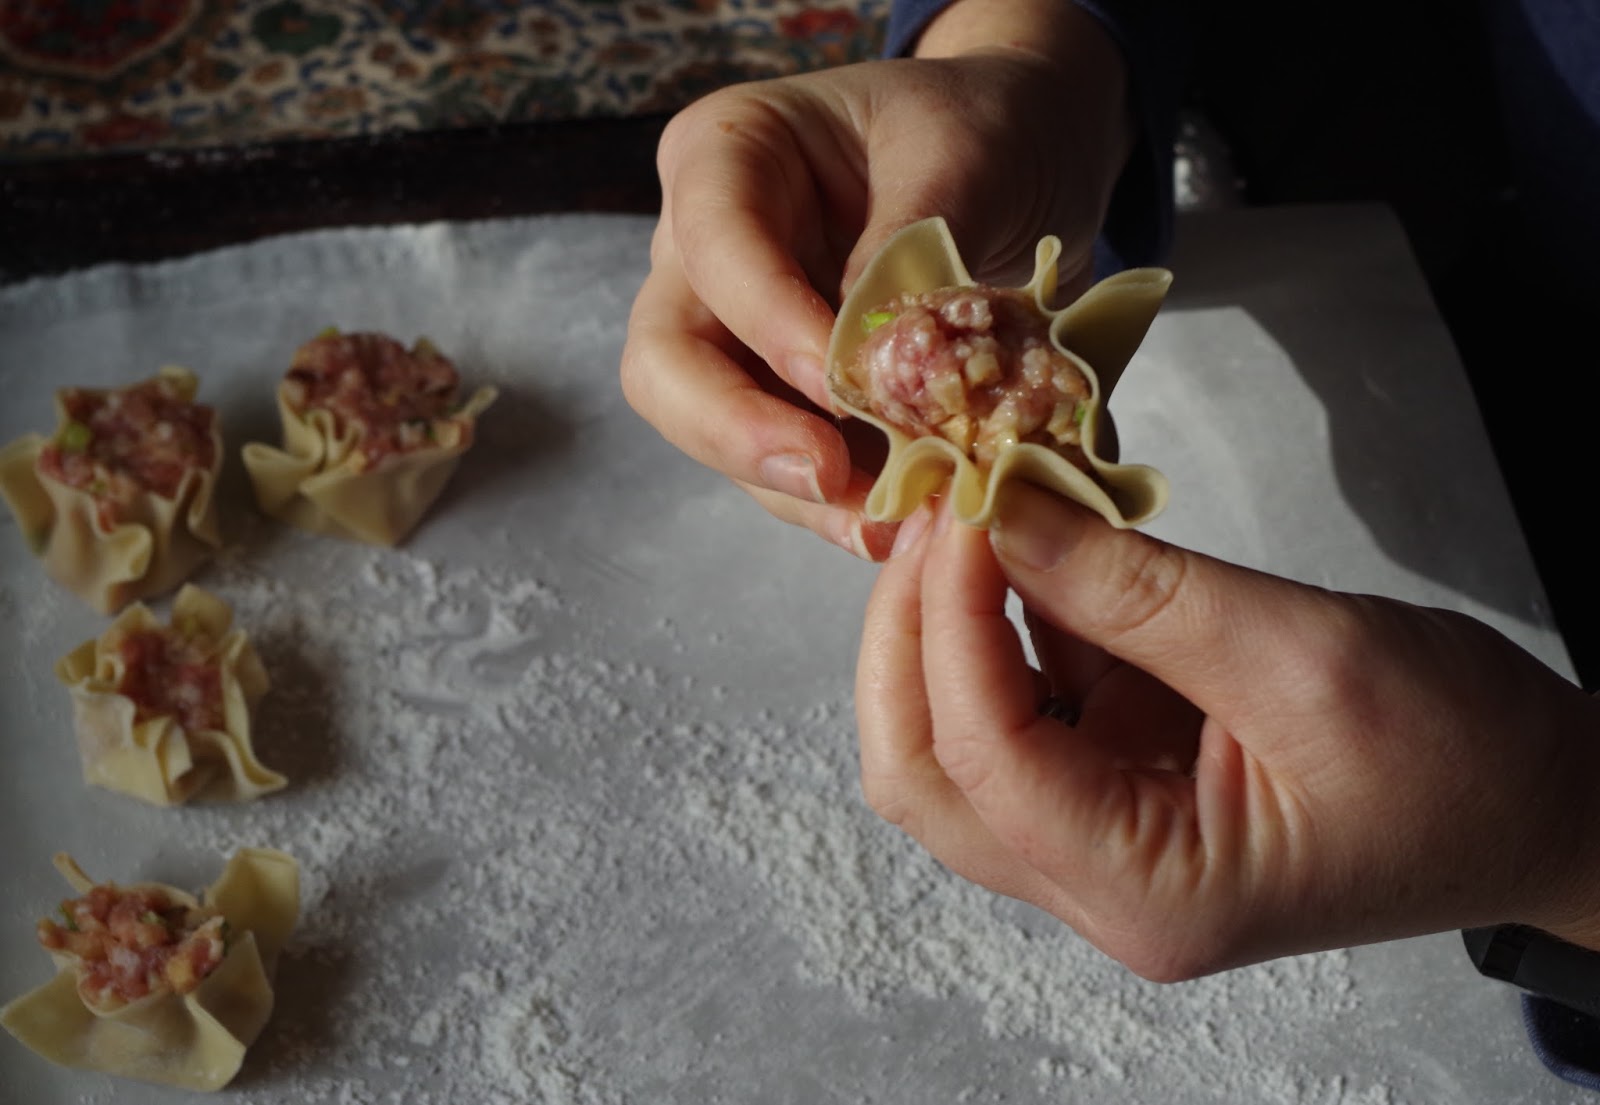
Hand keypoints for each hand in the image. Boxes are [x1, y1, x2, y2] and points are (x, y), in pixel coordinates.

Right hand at [620, 0, 1132, 557]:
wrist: (1024, 162)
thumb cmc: (981, 128)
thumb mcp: (960, 155)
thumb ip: (905, 249)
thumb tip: (865, 363)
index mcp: (726, 156)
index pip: (713, 248)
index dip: (769, 324)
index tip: (845, 386)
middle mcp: (703, 252)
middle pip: (665, 361)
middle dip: (736, 430)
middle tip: (826, 475)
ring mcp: (733, 333)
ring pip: (713, 433)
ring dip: (794, 490)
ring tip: (885, 525)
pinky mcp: (783, 398)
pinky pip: (784, 466)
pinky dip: (836, 505)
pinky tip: (895, 529)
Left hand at [857, 484, 1599, 978]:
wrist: (1538, 800)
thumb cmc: (1464, 759)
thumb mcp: (1304, 657)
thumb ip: (1138, 590)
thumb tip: (1002, 514)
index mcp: (1146, 893)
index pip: (981, 759)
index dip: (948, 622)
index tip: (962, 506)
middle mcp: (1099, 883)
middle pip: (926, 774)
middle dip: (909, 636)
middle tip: (933, 513)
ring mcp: (1099, 834)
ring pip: (956, 737)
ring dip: (948, 622)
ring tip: (972, 511)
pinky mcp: (1115, 779)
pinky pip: (1023, 701)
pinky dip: (1010, 619)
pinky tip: (1027, 541)